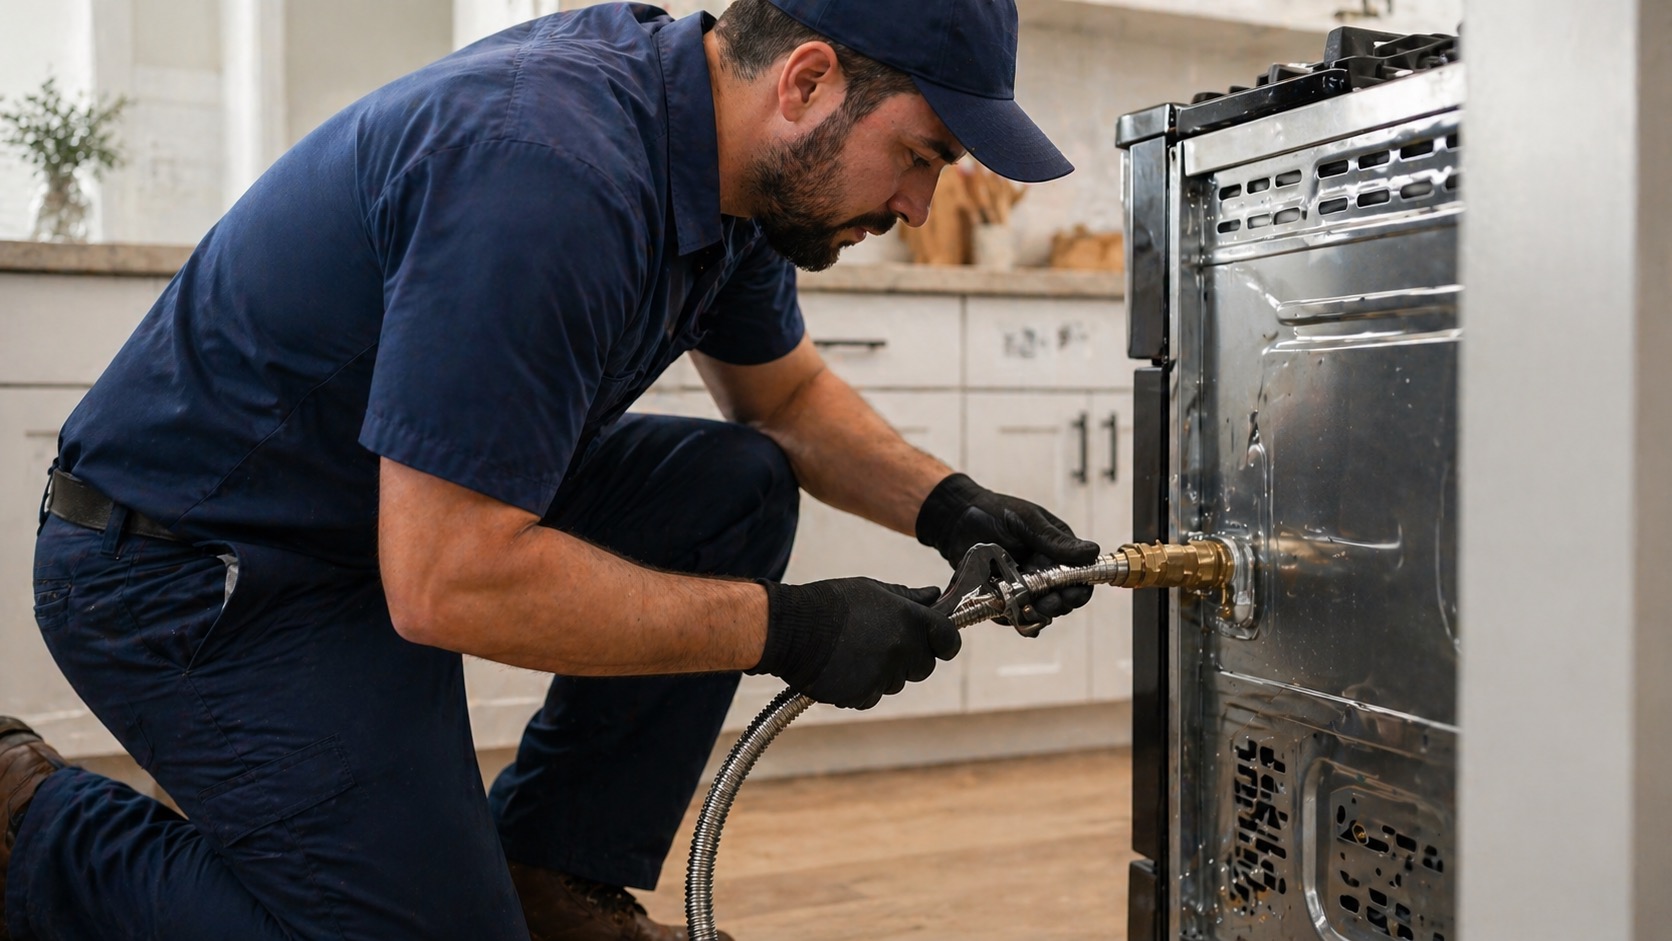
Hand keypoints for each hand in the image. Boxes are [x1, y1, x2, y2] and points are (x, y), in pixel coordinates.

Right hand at [750, 578, 959, 709]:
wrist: (791, 629)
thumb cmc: (831, 604)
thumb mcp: (873, 590)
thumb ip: (908, 597)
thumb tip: (935, 596)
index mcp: (909, 620)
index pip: (949, 639)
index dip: (945, 641)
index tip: (938, 641)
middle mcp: (901, 650)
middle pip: (924, 666)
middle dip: (911, 658)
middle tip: (883, 643)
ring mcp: (883, 675)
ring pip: (896, 682)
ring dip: (884, 672)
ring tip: (855, 652)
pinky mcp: (863, 695)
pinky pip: (872, 695)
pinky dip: (862, 687)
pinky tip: (843, 668)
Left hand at [915, 473, 1100, 623]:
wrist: (958, 519)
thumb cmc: (996, 512)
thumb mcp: (1028, 521)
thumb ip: (1055, 540)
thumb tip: (1092, 552)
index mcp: (1058, 552)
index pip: (1080, 577)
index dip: (1080, 589)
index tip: (1073, 593)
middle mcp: (1044, 571)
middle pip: (1062, 599)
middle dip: (1058, 604)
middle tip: (1050, 603)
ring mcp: (1024, 586)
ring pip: (1039, 610)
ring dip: (1038, 614)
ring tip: (1031, 608)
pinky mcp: (1004, 596)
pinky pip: (1013, 615)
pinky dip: (1013, 618)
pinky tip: (1009, 614)